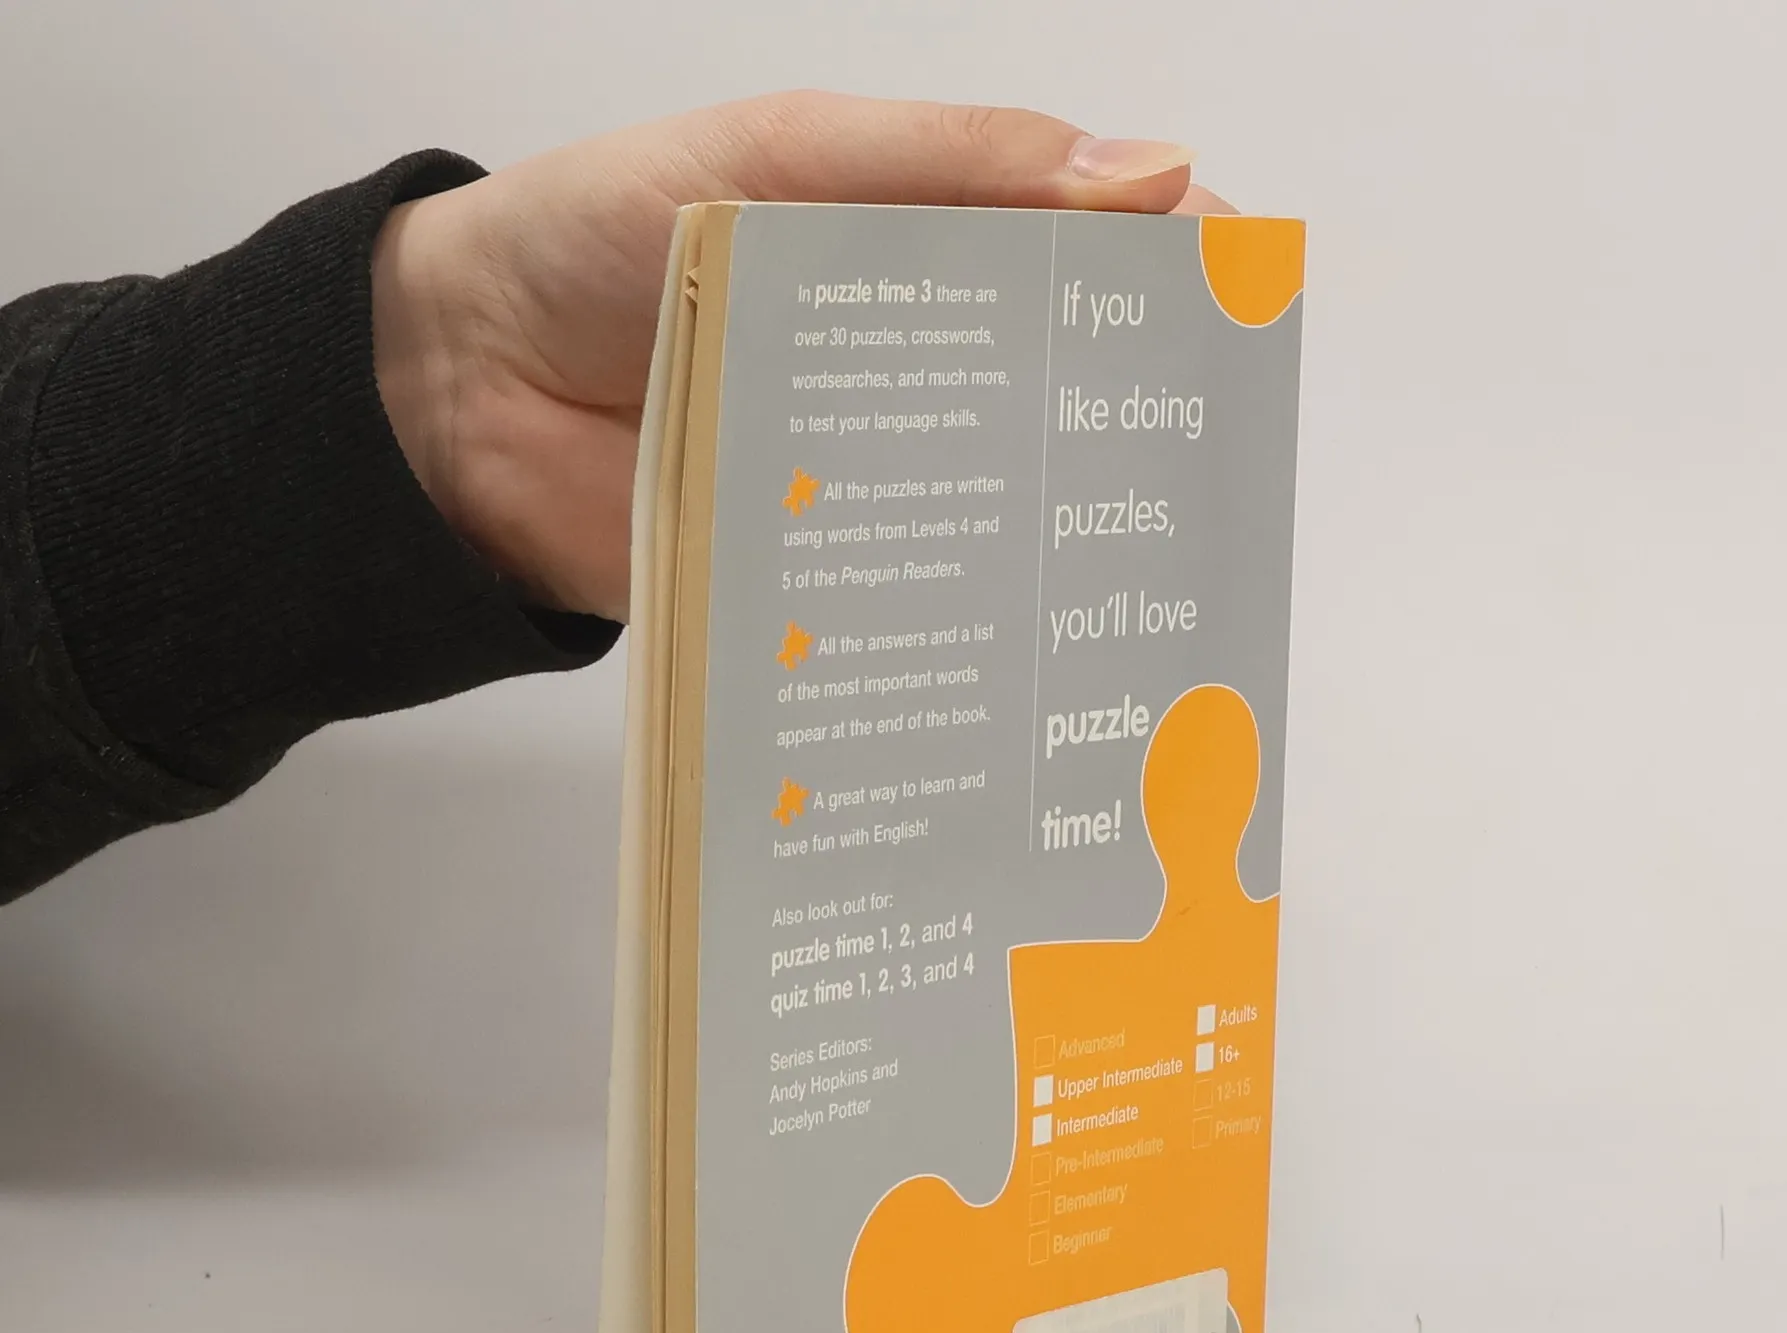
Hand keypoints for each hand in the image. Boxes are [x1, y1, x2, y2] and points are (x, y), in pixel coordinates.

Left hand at [371, 92, 1231, 619]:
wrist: (452, 395)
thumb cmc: (599, 241)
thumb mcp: (779, 158)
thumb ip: (948, 165)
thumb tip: (1146, 174)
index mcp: (911, 246)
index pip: (1071, 253)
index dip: (1164, 272)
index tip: (1244, 305)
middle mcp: (906, 366)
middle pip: (1050, 393)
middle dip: (1130, 422)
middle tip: (1203, 463)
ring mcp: (868, 473)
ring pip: (993, 502)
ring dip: (1059, 529)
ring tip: (1139, 562)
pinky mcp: (824, 569)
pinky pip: (910, 588)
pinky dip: (965, 607)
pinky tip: (1023, 630)